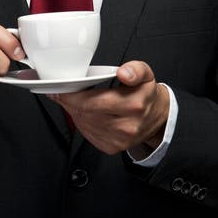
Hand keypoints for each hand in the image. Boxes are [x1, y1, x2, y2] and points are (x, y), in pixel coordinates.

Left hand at [48, 61, 168, 155]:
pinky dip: (81, 122)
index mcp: (133, 105)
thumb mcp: (146, 74)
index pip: (91, 102)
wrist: (156, 118)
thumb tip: (124, 73)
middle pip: (84, 113)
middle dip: (69, 102)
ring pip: (83, 124)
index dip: (72, 95)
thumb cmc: (145, 95)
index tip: (62, 88)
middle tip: (63, 92)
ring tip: (74, 101)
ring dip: (74, 111)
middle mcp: (126, 126)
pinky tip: (85, 113)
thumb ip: (135, 69)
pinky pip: (87, 134)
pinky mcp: (112, 148)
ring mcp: (118, 140)